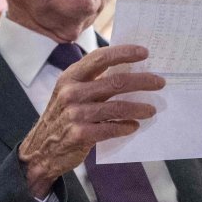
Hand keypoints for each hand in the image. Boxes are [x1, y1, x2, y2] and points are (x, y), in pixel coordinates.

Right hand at [17, 45, 162, 196]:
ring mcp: (75, 114)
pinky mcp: (80, 134)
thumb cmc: (61, 116)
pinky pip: (111, 128)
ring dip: (139, 107)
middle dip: (142, 81)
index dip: (123, 53)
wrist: (41, 149)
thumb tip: (127, 69)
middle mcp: (71, 93)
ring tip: (151, 109)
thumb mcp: (69, 92)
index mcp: (69, 77)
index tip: (144, 52)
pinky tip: (134, 126)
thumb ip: (91, 81)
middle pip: (115, 82)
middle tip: (159, 82)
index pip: (100, 58)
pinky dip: (126, 126)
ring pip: (118, 107)